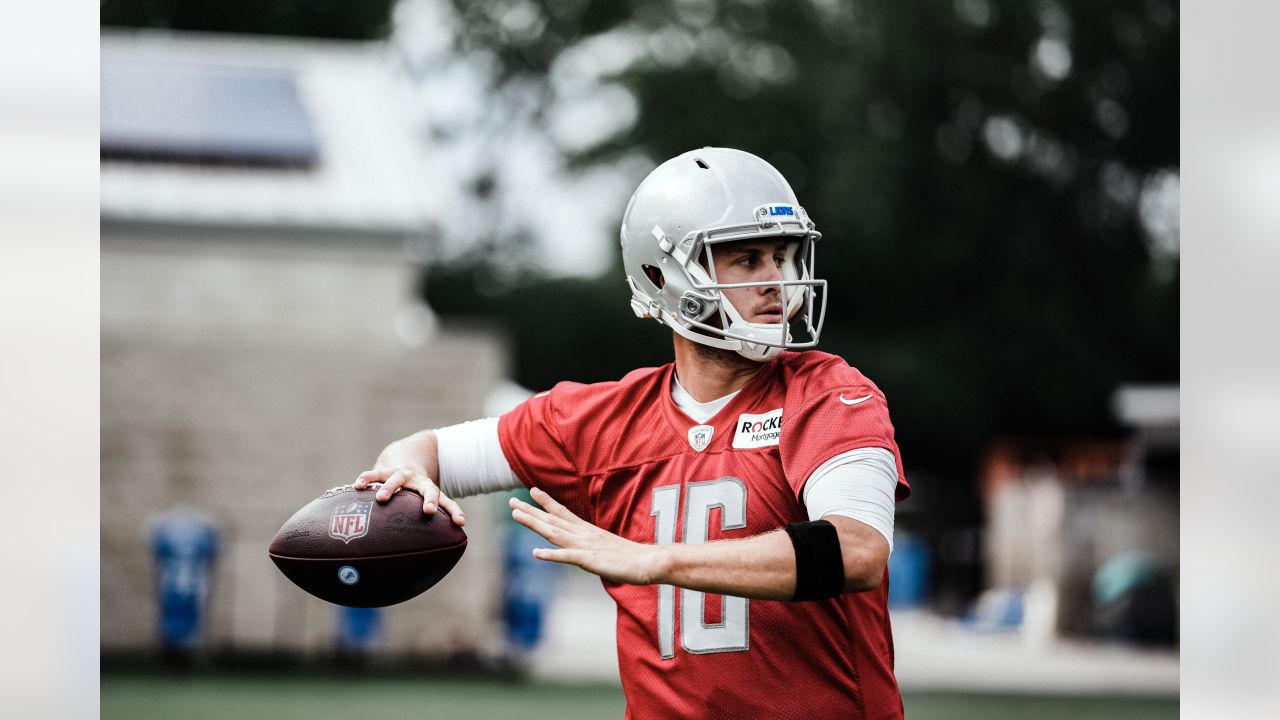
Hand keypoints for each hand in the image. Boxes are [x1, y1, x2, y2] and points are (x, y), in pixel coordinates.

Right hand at [354, 466, 465, 525]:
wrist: (405, 461)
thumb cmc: (413, 496)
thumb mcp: (419, 507)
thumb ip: (422, 529)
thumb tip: (418, 564)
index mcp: (431, 492)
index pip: (448, 502)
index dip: (455, 512)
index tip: (461, 523)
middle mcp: (420, 482)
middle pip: (430, 489)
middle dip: (430, 500)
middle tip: (429, 511)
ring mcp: (403, 474)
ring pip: (397, 479)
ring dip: (390, 488)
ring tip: (381, 498)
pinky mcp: (385, 469)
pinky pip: (375, 473)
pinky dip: (367, 478)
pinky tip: (358, 486)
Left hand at [510, 487, 662, 585]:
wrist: (649, 561)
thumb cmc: (632, 556)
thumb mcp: (608, 546)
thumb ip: (594, 544)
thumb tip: (587, 546)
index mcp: (588, 531)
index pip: (563, 513)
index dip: (546, 502)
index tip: (532, 491)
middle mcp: (583, 534)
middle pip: (552, 520)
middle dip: (531, 510)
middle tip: (511, 502)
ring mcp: (585, 546)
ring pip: (554, 532)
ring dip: (534, 523)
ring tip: (516, 515)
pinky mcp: (589, 560)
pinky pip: (567, 557)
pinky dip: (551, 554)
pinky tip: (536, 553)